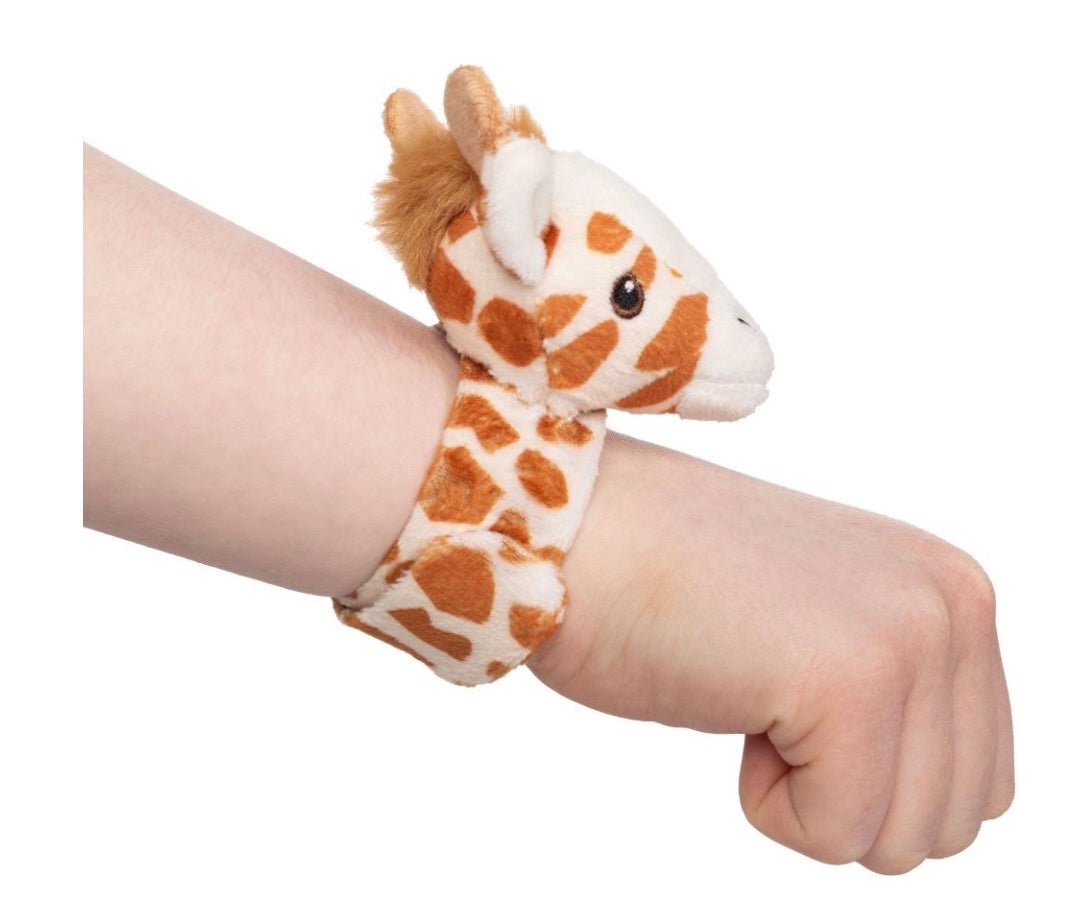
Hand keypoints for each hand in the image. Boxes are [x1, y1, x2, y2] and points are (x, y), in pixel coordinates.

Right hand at [530, 433, 1013, 873]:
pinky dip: (763, 802)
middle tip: (764, 693)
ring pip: (905, 841)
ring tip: (747, 689)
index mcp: (954, 591)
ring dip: (808, 796)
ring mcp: (907, 638)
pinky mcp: (847, 681)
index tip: (788, 686)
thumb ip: (907, 691)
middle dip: (848, 795)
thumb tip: (941, 810)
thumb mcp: (826, 625)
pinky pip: (832, 833)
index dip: (869, 773)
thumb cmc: (669, 586)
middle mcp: (953, 605)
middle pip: (952, 821)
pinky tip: (726, 699)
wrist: (576, 528)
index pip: (980, 782)